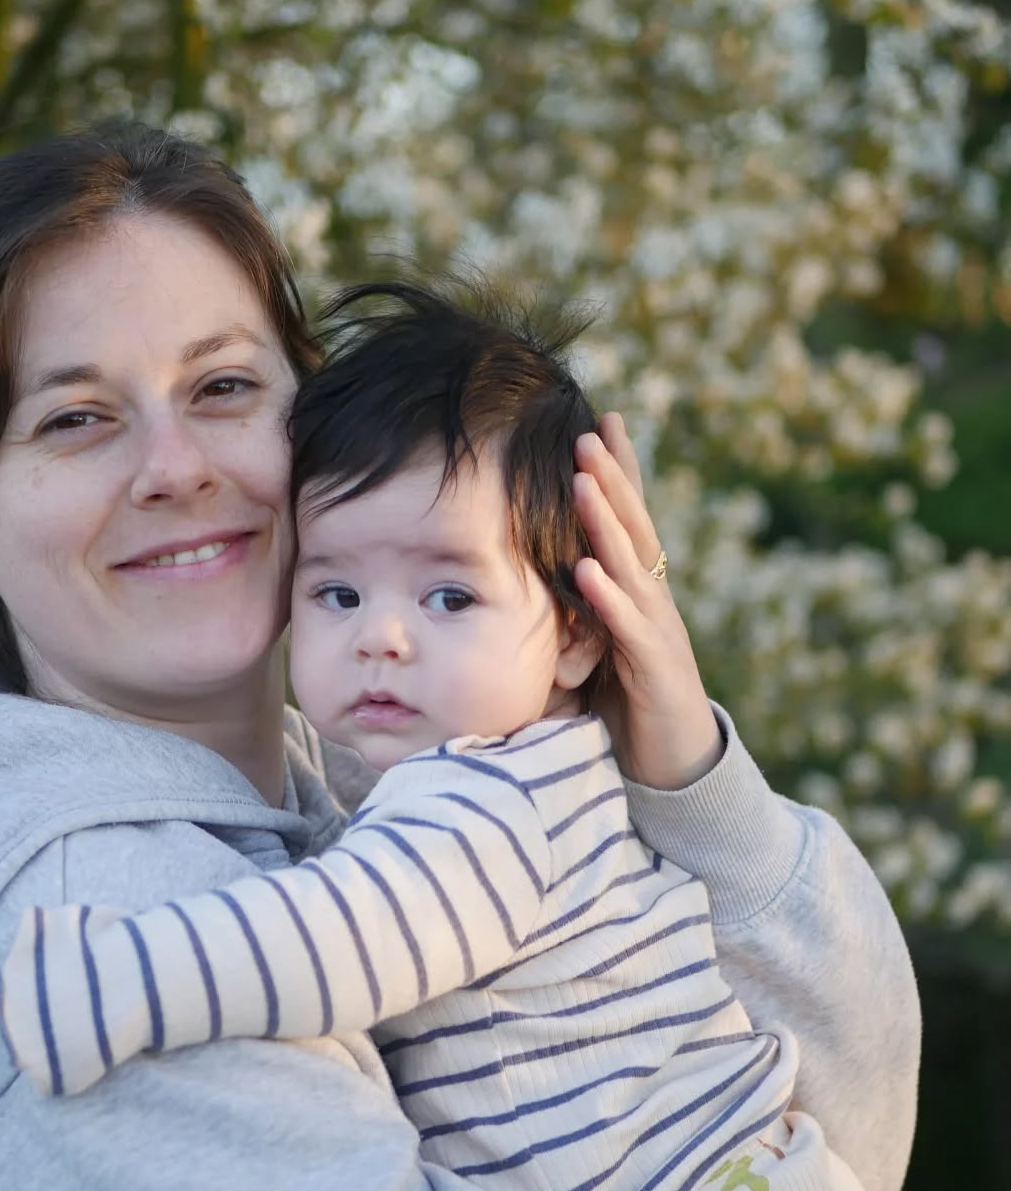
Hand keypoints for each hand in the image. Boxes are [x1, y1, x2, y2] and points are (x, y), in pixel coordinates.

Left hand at [571, 413, 722, 790]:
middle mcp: (651, 602)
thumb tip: (517, 580)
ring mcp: (658, 633)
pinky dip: (610, 599)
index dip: (617, 474)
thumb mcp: (589, 648)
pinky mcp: (657, 672)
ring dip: (610, 523)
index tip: (598, 423)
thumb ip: (567, 610)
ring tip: (588, 481)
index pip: (626, 522)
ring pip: (634, 568)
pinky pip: (632, 630)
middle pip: (633, 529)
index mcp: (635, 592)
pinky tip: (589, 570)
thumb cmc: (625, 705)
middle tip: (590, 431)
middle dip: (613, 479)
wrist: (673, 768)